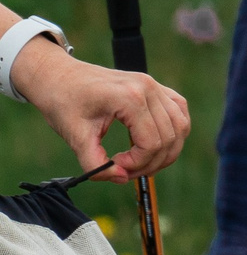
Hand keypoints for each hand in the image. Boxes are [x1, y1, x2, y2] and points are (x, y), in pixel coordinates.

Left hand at [14, 40, 190, 182]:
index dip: (137, 163)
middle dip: (151, 162)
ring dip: (167, 151)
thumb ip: (96, 163)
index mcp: (129, 97)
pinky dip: (174, 132)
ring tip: (142, 161)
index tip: (116, 167)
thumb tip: (121, 178)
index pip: (151, 142)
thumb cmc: (63, 102)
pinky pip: (179, 113)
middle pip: (169, 138)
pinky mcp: (158, 88)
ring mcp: (156, 86)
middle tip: (126, 171)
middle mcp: (149, 89)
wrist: (59, 76)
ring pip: (180, 127)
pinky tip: (158, 143)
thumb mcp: (74, 137)